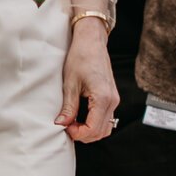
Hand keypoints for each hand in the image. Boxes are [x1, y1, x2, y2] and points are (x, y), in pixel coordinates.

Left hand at [56, 22, 117, 141]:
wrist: (92, 41)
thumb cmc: (81, 57)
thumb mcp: (70, 84)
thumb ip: (68, 107)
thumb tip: (61, 124)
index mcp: (103, 98)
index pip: (93, 129)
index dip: (77, 133)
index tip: (65, 127)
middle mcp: (112, 101)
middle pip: (100, 132)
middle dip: (83, 134)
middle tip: (67, 125)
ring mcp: (114, 100)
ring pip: (105, 128)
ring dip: (90, 131)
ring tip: (74, 122)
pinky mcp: (112, 97)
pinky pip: (107, 119)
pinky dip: (95, 124)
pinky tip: (81, 117)